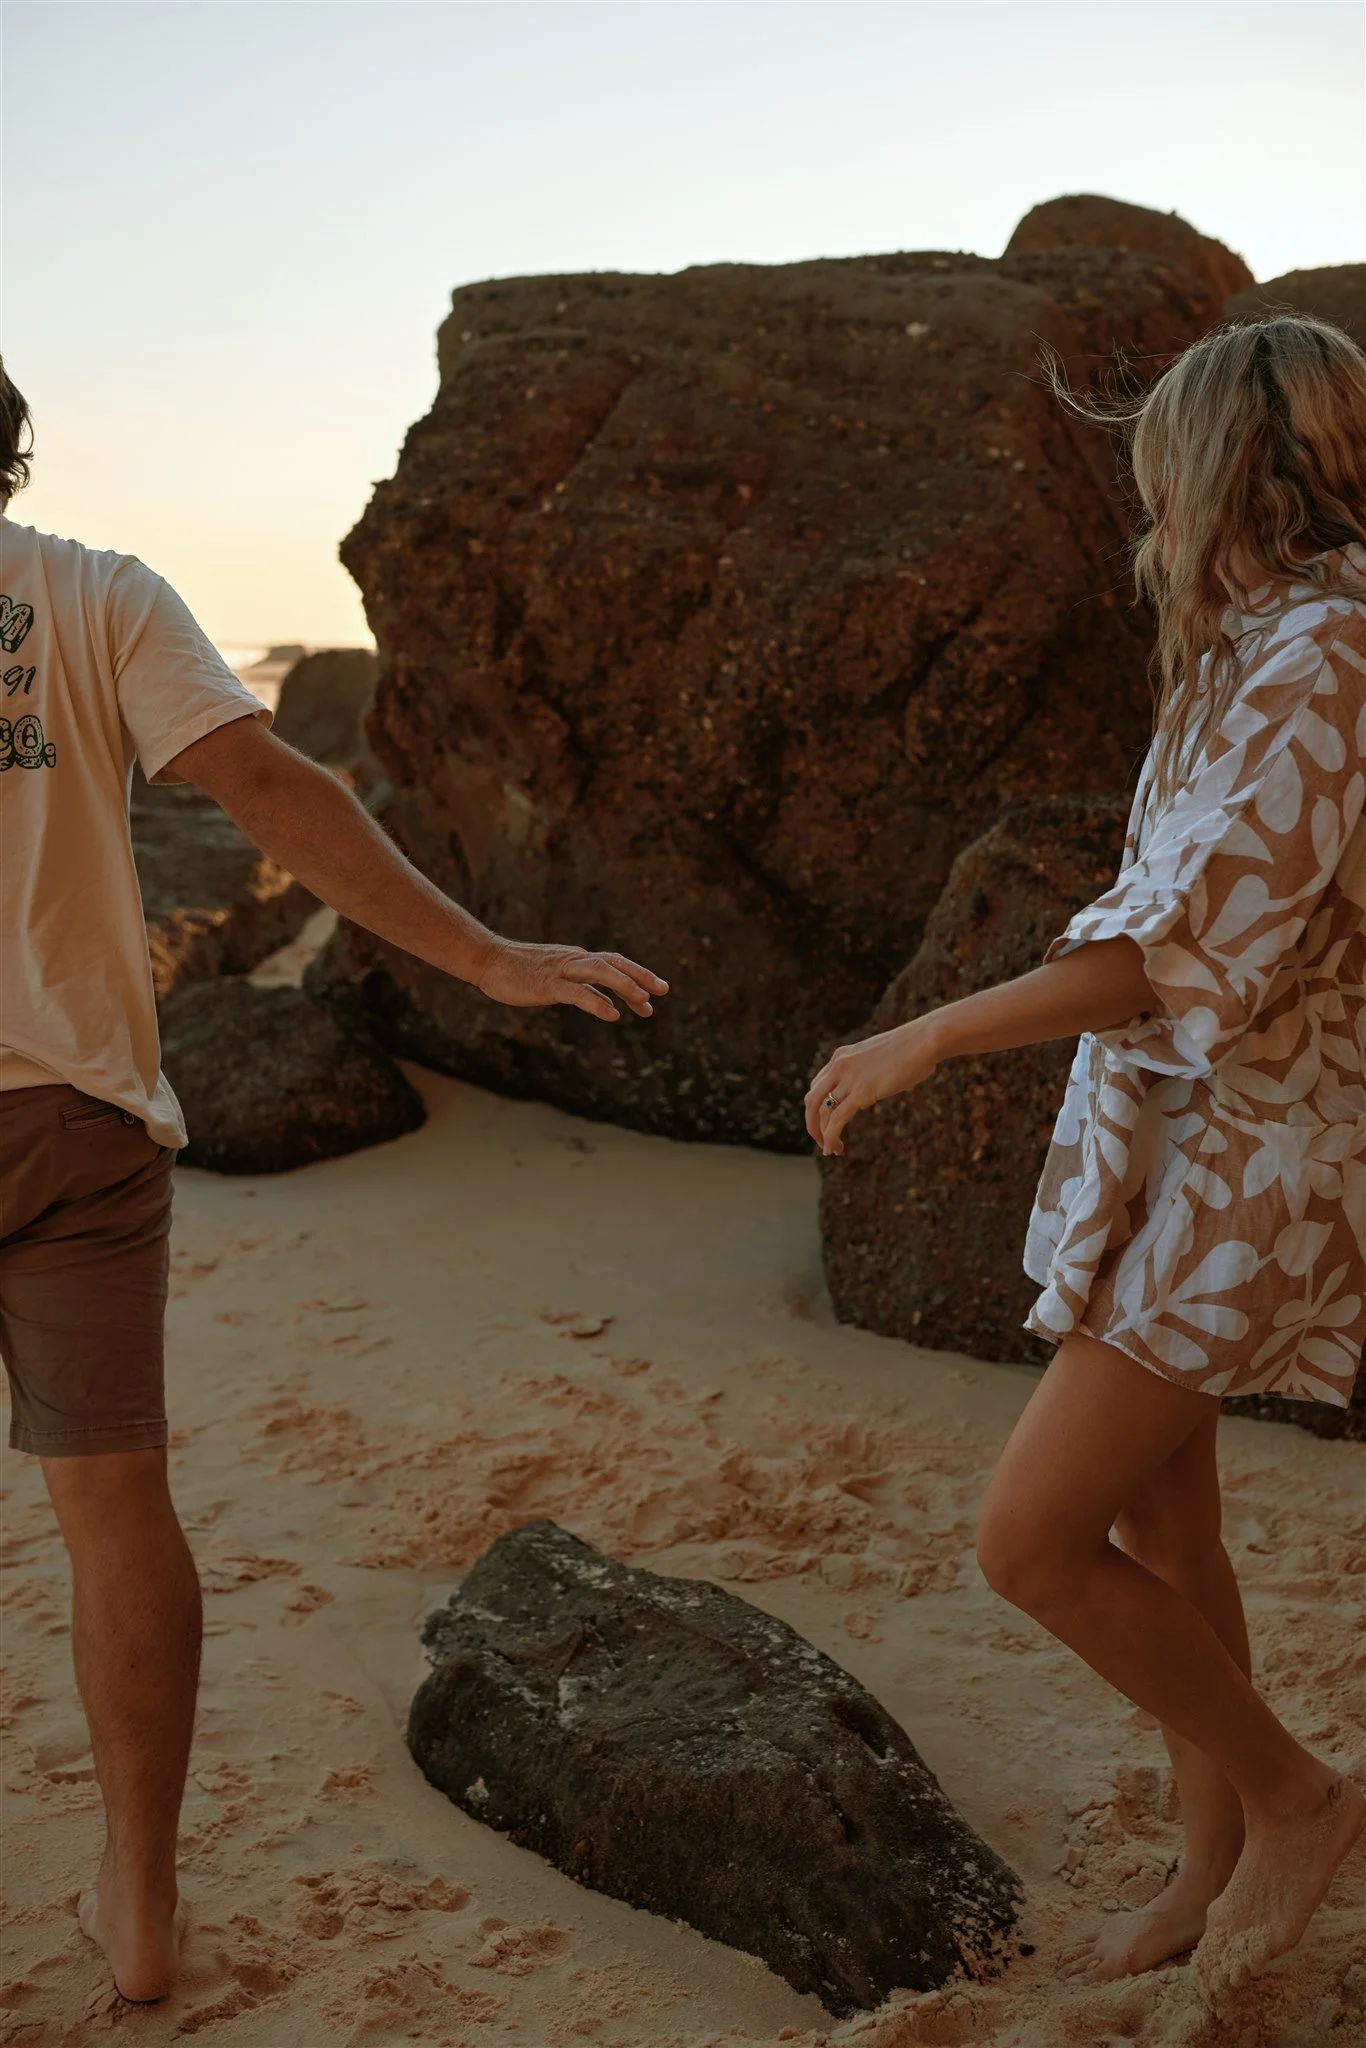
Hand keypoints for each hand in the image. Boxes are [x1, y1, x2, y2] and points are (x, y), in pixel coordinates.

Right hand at [476, 939, 668, 1020]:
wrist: (488, 960)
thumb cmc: (519, 970)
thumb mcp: (555, 975)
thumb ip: (578, 983)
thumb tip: (600, 997)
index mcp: (576, 959)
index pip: (614, 962)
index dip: (637, 974)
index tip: (656, 991)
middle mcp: (574, 960)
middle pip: (614, 963)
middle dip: (641, 976)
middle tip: (663, 991)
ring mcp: (561, 971)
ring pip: (600, 972)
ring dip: (625, 986)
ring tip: (644, 1002)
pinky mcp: (547, 984)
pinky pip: (577, 993)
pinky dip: (597, 1002)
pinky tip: (612, 1014)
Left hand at [805, 1017, 940, 1155]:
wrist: (925, 1040)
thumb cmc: (916, 1047)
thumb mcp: (888, 1057)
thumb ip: (886, 1071)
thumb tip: (902, 1083)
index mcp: (842, 1055)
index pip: (818, 1085)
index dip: (819, 1107)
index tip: (829, 1121)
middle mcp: (839, 1066)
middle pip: (813, 1099)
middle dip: (813, 1122)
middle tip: (822, 1139)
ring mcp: (849, 1079)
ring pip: (821, 1111)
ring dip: (821, 1134)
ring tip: (830, 1150)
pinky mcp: (861, 1093)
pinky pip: (836, 1120)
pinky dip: (830, 1137)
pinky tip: (833, 1149)